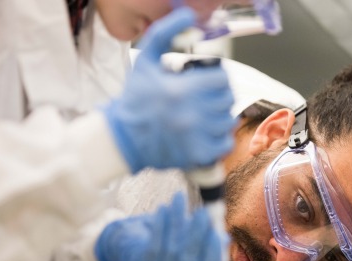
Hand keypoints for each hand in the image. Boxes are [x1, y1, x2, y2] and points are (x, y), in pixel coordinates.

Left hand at [94, 192, 224, 260]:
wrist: (145, 254)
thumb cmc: (182, 243)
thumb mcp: (199, 241)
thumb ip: (210, 233)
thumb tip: (217, 220)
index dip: (215, 255)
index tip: (218, 232)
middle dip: (196, 235)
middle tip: (203, 211)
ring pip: (171, 249)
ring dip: (177, 220)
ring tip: (180, 197)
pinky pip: (154, 245)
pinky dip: (160, 225)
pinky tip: (164, 208)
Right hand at [104, 6, 235, 173]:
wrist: (124, 137)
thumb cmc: (136, 98)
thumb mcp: (146, 59)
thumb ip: (165, 31)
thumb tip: (187, 12)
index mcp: (181, 90)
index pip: (222, 80)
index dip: (218, 79)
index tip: (209, 82)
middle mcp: (191, 114)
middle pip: (227, 100)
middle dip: (218, 96)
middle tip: (205, 98)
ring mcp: (195, 137)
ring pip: (228, 121)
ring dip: (220, 116)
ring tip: (205, 114)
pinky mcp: (197, 155)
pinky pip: (225, 144)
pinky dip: (221, 138)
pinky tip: (208, 132)